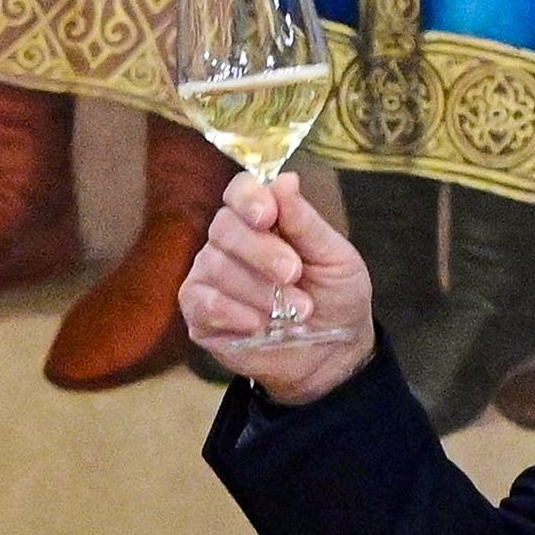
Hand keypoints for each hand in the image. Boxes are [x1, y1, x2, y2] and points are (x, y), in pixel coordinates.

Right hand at [180, 171, 376, 403]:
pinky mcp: (200, 314)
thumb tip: (285, 179)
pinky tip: (259, 324)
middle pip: (224, 227)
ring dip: (258, 290)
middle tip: (293, 273)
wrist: (332, 354)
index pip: (239, 192)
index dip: (248, 198)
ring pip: (215, 267)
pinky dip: (232, 312)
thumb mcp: (335, 258)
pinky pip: (202, 302)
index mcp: (262, 220)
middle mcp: (230, 243)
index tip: (268, 216)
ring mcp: (210, 277)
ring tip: (294, 310)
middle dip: (261, 251)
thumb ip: (306, 223)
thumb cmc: (335, 298)